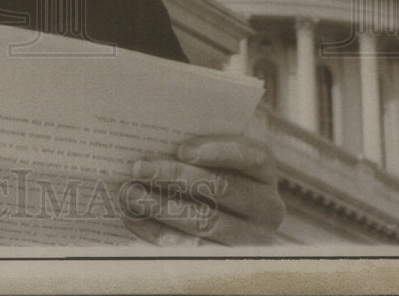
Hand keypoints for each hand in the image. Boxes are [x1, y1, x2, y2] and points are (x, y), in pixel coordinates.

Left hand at [119, 134, 285, 245]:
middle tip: (138, 168)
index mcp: (264, 171)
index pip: (249, 156)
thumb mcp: (215, 155)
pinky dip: (159, 232)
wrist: (229, 219)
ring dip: (162, 206)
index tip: (182, 149)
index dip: (216, 151)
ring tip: (130, 194)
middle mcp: (267, 206)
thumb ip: (196, 146)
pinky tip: (135, 219)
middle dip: (175, 177)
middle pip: (220, 188)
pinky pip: (192, 248)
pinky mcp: (229, 261)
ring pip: (205, 220)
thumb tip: (159, 137)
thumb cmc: (213, 172)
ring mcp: (252, 238)